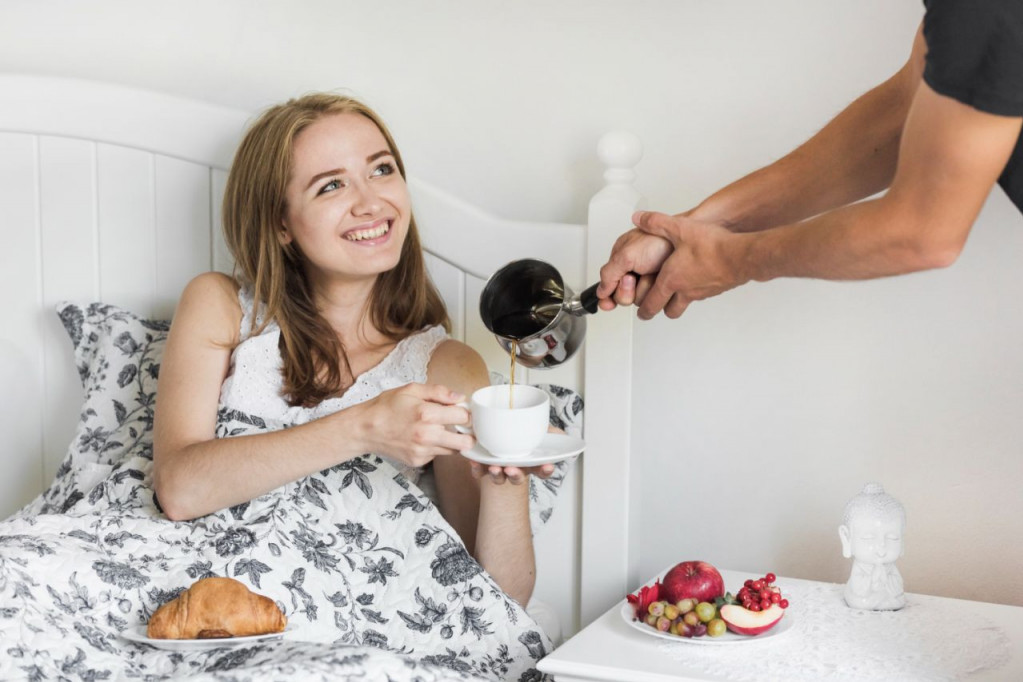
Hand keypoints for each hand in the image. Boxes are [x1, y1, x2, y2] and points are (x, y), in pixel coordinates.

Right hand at [359, 383, 473, 467]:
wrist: (365, 429)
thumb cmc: (386, 406)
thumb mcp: (411, 389)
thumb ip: (439, 392)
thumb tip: (460, 397)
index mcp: (427, 414)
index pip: (464, 416)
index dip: (466, 412)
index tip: (462, 411)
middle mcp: (427, 435)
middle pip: (465, 442)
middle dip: (468, 434)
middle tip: (461, 427)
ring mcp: (423, 451)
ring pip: (453, 451)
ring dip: (452, 441)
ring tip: (438, 430)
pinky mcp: (418, 461)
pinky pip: (437, 455)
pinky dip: (436, 447)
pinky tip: (423, 438)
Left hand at [467, 425, 563, 483]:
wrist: (495, 430)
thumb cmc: (520, 435)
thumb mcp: (537, 432)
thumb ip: (550, 433)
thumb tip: (563, 435)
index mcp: (529, 462)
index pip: (541, 470)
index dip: (545, 470)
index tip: (547, 466)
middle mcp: (515, 468)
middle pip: (518, 477)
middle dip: (515, 475)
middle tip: (512, 469)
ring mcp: (498, 469)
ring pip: (498, 477)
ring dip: (497, 475)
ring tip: (494, 467)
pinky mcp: (482, 467)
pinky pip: (479, 472)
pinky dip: (476, 469)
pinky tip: (474, 462)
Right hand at [596, 228, 672, 309]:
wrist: (687, 240)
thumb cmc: (660, 240)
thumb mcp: (627, 255)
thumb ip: (609, 273)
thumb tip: (600, 291)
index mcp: (622, 259)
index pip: (608, 284)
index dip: (610, 295)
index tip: (610, 303)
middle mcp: (635, 270)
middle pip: (624, 296)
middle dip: (630, 289)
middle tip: (637, 276)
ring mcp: (650, 278)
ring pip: (641, 300)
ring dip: (647, 289)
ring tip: (654, 273)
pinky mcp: (665, 287)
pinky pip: (658, 303)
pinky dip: (660, 295)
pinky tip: (663, 282)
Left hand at [630, 210, 745, 319]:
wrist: (741, 256)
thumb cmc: (711, 246)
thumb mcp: (679, 228)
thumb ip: (656, 223)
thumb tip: (638, 218)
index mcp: (671, 280)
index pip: (651, 303)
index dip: (643, 309)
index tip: (640, 312)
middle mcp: (685, 290)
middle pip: (668, 311)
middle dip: (658, 311)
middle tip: (651, 309)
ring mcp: (701, 292)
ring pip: (684, 305)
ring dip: (676, 302)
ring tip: (672, 292)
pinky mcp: (715, 289)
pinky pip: (700, 295)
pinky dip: (693, 291)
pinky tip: (695, 277)